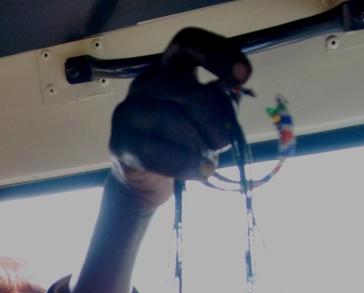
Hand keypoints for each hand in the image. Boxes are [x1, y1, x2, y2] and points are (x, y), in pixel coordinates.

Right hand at [109, 27, 251, 209]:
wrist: (145, 178)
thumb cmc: (182, 141)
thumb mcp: (208, 118)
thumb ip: (221, 105)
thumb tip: (229, 101)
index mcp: (170, 68)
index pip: (189, 43)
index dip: (218, 54)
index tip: (244, 77)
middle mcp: (145, 83)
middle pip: (186, 91)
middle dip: (213, 120)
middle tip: (223, 142)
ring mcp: (128, 112)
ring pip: (170, 119)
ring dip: (198, 144)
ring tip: (208, 161)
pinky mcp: (119, 142)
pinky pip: (154, 150)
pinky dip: (184, 163)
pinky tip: (200, 170)